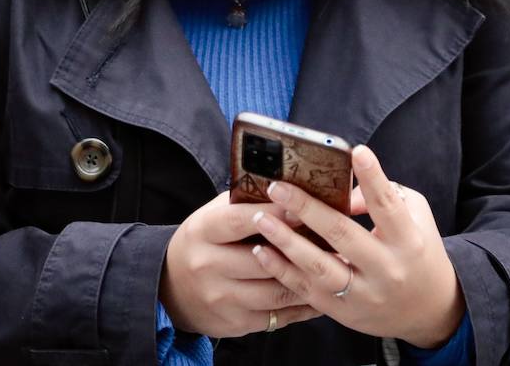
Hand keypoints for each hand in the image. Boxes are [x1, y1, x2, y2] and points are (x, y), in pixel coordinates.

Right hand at [160, 191, 321, 337]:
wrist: (171, 288)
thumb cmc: (206, 241)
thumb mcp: (215, 214)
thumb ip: (248, 201)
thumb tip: (294, 186)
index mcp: (203, 231)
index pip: (240, 221)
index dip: (274, 213)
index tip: (303, 205)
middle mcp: (208, 266)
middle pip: (263, 260)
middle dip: (301, 250)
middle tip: (335, 240)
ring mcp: (221, 298)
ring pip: (276, 291)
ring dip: (310, 280)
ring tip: (338, 266)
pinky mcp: (234, 323)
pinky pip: (278, 316)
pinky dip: (304, 305)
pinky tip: (323, 292)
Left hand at [250, 145, 465, 348]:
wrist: (429, 309)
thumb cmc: (418, 251)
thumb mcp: (415, 218)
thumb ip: (384, 198)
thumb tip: (343, 190)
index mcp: (407, 240)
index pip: (388, 205)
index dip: (373, 177)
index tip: (356, 152)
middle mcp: (386, 268)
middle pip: (342, 234)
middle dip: (306, 208)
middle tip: (278, 187)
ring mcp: (364, 294)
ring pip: (319, 267)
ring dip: (286, 242)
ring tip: (262, 219)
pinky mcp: (344, 312)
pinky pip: (307, 291)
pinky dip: (283, 272)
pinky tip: (263, 252)